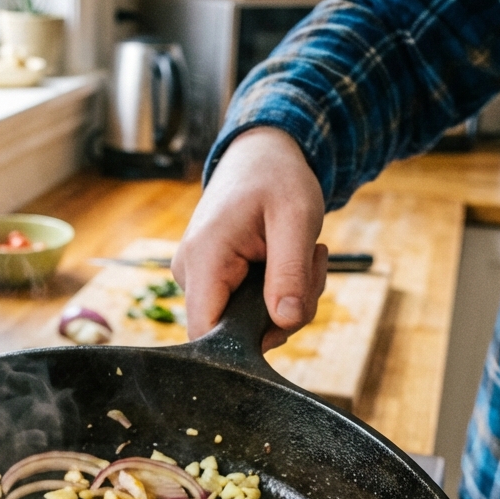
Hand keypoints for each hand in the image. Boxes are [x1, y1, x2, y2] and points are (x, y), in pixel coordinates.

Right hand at [172, 127, 328, 349]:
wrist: (259, 155)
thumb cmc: (277, 178)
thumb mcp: (297, 218)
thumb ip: (290, 272)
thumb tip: (285, 322)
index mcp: (204, 257)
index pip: (207, 334)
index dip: (247, 343)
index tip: (288, 314)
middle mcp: (189, 273)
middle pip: (232, 332)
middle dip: (281, 314)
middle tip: (310, 270)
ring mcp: (196, 278)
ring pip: (242, 323)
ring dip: (283, 302)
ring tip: (302, 258)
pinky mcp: (209, 280)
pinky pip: (242, 308)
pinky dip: (274, 295)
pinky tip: (286, 264)